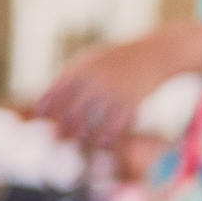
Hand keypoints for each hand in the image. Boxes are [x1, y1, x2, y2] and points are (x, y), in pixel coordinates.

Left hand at [37, 32, 177, 150]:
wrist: (155, 54)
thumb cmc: (120, 58)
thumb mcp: (92, 59)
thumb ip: (71, 75)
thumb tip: (51, 97)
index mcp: (78, 70)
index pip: (52, 97)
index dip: (46, 114)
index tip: (48, 124)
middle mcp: (92, 82)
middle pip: (69, 116)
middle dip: (65, 133)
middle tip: (65, 141)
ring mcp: (111, 94)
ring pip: (91, 128)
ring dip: (86, 140)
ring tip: (86, 144)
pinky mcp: (130, 104)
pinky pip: (114, 130)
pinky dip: (108, 141)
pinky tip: (107, 146)